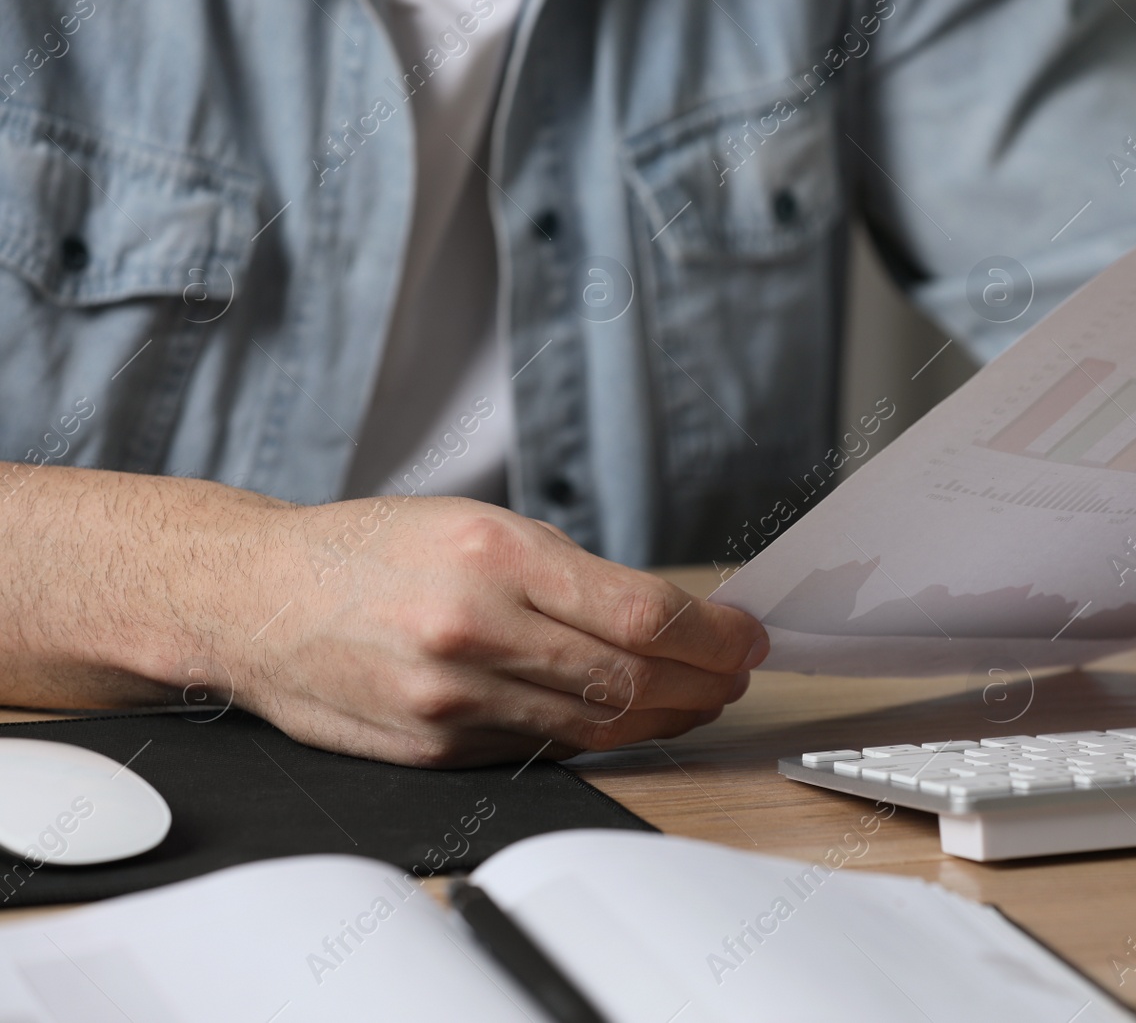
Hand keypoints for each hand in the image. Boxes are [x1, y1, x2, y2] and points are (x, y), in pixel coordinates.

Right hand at [225, 497, 767, 765]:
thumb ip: (566, 574)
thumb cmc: (367, 551)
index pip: (640, 612)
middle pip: (630, 677)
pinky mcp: (435, 748)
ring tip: (697, 699)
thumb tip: (663, 618)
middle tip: (735, 674)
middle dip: (703, 681)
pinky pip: (543, 748)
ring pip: (595, 724)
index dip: (711, 634)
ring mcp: (451, 698)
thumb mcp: (476, 523)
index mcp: (493, 554)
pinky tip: (624, 718)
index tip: (744, 636)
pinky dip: (596, 736)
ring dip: (663, 716)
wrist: (255, 600)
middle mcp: (473, 628)